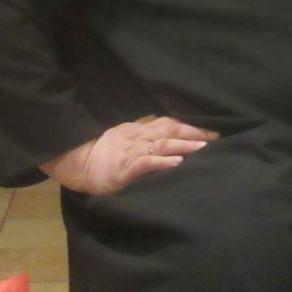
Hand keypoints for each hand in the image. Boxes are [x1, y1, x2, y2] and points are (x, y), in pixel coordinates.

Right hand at [39, 116, 217, 194]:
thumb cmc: (102, 153)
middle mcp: (137, 137)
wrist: (76, 163)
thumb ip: (143, 131)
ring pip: (161, 144)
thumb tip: (166, 126)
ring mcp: (131, 152)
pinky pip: (145, 163)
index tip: (210, 128)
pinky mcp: (124, 169)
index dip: (190, 124)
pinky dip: (162, 162)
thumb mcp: (124, 136)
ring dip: (183, 144)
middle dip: (194, 131)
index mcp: (138, 129)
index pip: (168, 122)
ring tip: (202, 147)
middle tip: (216, 136)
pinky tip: (177, 163)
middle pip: (170, 129)